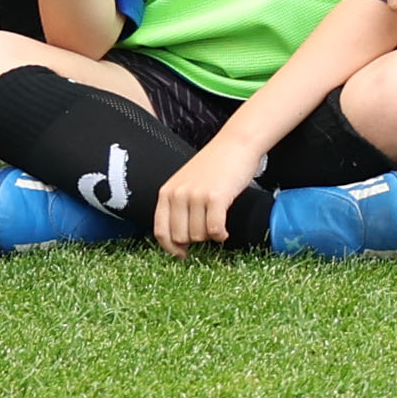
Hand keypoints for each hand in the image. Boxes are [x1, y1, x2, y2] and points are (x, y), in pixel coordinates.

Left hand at [152, 136, 258, 256]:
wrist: (236, 143)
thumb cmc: (215, 163)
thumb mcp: (186, 182)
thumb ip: (178, 206)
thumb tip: (179, 240)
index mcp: (167, 192)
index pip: (160, 231)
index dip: (170, 248)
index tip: (181, 254)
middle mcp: (178, 194)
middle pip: (181, 237)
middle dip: (195, 239)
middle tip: (207, 230)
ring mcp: (196, 196)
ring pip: (198, 235)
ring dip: (210, 235)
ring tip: (217, 222)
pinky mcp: (215, 198)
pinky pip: (215, 229)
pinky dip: (221, 235)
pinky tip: (224, 230)